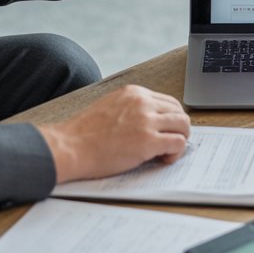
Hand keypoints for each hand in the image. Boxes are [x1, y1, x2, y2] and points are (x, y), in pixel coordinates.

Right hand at [37, 84, 191, 182]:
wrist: (69, 147)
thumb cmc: (84, 134)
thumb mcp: (110, 107)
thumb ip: (131, 109)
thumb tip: (150, 120)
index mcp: (134, 93)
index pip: (168, 101)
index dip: (170, 119)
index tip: (164, 131)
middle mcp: (143, 102)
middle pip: (179, 111)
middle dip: (178, 129)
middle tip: (168, 143)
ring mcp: (146, 120)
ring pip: (184, 125)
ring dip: (180, 140)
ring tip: (166, 152)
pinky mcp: (148, 141)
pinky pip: (179, 143)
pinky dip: (176, 153)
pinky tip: (163, 159)